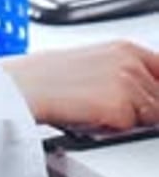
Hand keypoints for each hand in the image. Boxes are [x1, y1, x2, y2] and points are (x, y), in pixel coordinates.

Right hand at [2, 41, 158, 129]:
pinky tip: (97, 117)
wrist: (30, 86)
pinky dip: (118, 129)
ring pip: (153, 115)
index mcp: (125, 47)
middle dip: (147, 108)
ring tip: (102, 110)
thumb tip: (148, 89)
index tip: (153, 98)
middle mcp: (131, 61)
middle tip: (115, 107)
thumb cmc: (55, 77)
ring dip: (133, 119)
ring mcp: (128, 83)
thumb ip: (127, 70)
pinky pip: (134, 129)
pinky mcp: (121, 107)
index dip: (158, 88)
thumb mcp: (97, 62)